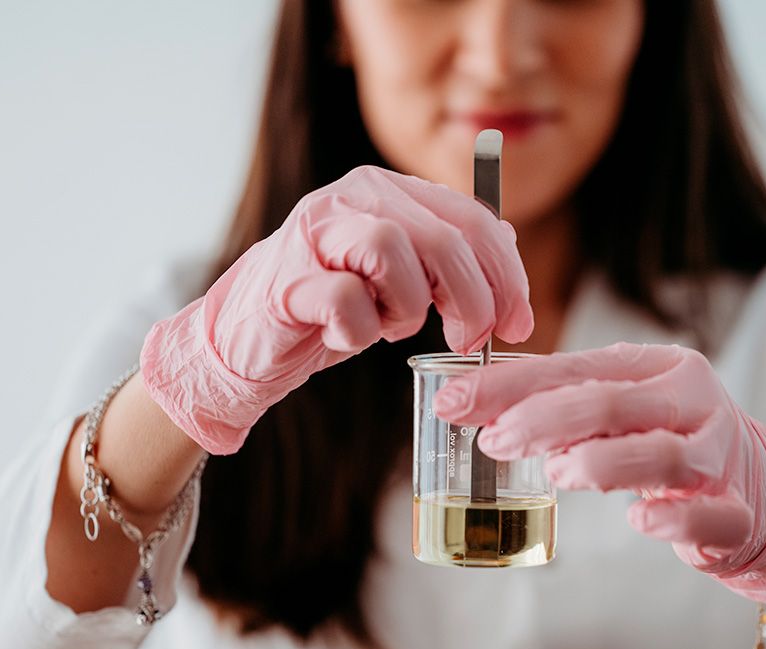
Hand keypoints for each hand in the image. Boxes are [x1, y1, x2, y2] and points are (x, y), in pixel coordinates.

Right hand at [140, 165, 533, 454]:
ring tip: (390, 327)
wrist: (247, 341)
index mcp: (388, 189)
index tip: (518, 324)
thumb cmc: (331, 307)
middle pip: (444, 238)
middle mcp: (351, 196)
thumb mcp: (401, 276)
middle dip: (474, 299)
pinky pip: (347, 300)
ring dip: (409, 307)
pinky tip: (347, 337)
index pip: (472, 218)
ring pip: (395, 252)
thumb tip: (509, 245)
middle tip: (472, 340)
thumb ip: (448, 255)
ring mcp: (314, 232)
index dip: (507, 275)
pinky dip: (361, 331)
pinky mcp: (286, 279)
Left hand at [432, 342, 765, 606]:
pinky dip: (673, 517)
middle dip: (545, 419)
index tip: (455, 403)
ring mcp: (719, 457)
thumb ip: (560, 403)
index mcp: (659, 366)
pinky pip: (708, 513)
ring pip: (661, 454)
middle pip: (615, 402)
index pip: (576, 366)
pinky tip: (640, 520)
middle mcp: (693, 402)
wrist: (762, 487)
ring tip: (557, 474)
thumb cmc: (666, 440)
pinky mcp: (737, 511)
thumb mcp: (619, 409)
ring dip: (601, 462)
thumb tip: (474, 405)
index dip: (510, 385)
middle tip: (496, 442)